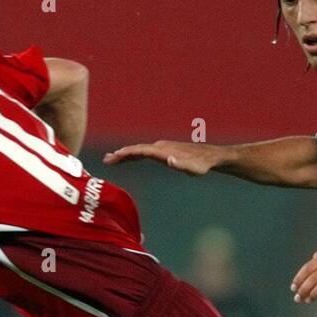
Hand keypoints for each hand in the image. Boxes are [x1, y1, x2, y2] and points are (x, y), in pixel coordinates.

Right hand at [103, 141, 223, 175]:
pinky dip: (134, 155)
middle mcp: (161, 147)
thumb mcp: (194, 169)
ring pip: (139, 150)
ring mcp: (161, 148)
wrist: (210, 157)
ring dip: (125, 154)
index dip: (127, 153)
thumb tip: (169, 160)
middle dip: (121, 154)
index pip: (141, 151)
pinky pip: (145, 152)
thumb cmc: (202, 165)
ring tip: (111, 159)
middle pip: (136, 149)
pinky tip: (127, 158)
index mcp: (164, 151)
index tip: (114, 156)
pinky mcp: (163, 152)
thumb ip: (182, 165)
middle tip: (106, 160)